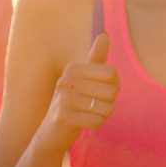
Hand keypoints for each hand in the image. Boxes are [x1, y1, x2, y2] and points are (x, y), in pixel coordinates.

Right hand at [42, 33, 118, 152]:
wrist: (52, 132)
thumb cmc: (74, 103)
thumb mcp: (85, 79)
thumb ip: (96, 59)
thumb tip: (104, 34)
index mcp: (73, 68)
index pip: (112, 73)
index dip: (113, 86)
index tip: (98, 92)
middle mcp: (66, 80)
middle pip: (112, 91)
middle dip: (108, 103)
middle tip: (91, 106)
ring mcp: (62, 98)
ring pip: (106, 108)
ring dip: (102, 115)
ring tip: (86, 114)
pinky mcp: (62, 117)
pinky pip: (97, 121)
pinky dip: (95, 125)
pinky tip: (82, 123)